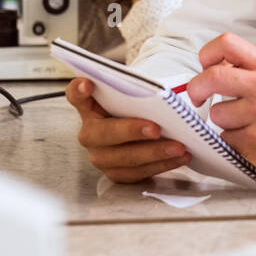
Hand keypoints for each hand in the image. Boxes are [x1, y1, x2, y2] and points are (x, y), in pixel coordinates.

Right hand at [64, 77, 191, 182]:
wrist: (142, 128)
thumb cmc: (136, 108)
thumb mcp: (134, 95)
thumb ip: (138, 91)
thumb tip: (164, 93)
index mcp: (89, 106)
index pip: (75, 95)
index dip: (79, 90)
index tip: (88, 83)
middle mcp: (89, 132)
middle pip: (103, 133)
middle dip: (131, 130)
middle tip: (155, 128)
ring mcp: (100, 155)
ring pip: (124, 158)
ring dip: (154, 152)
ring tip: (179, 147)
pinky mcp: (116, 173)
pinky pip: (139, 172)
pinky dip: (162, 165)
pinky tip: (180, 158)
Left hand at [185, 33, 255, 184]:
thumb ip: (244, 69)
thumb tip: (208, 68)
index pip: (226, 43)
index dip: (207, 54)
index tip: (204, 68)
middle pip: (212, 77)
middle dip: (196, 89)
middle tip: (197, 96)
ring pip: (216, 113)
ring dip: (221, 121)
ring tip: (242, 123)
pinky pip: (224, 137)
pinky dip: (230, 140)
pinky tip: (248, 138)